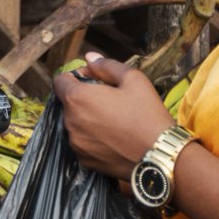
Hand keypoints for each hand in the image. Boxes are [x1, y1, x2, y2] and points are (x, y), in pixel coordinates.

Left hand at [51, 53, 173, 181]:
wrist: (158, 155)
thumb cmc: (147, 114)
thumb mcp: (133, 79)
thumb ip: (106, 65)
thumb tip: (89, 57)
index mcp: (77, 98)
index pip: (59, 81)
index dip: (76, 77)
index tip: (94, 81)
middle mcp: (70, 121)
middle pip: (68, 103)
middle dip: (84, 98)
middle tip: (110, 101)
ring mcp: (75, 143)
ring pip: (74, 123)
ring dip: (87, 118)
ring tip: (113, 121)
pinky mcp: (83, 160)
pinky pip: (82, 142)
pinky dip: (92, 137)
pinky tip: (113, 138)